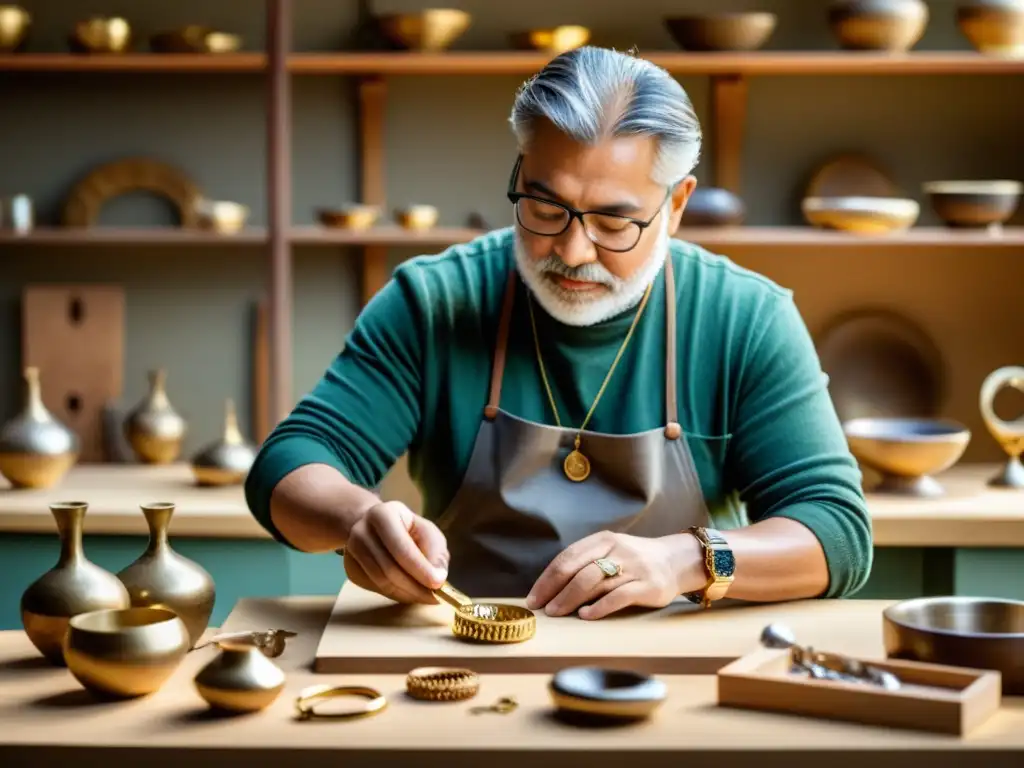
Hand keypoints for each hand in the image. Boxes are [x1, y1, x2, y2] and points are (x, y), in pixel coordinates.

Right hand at [343, 501, 449, 604]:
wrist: (375, 527)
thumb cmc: (407, 528)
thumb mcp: (427, 531)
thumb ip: (435, 552)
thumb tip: (437, 577)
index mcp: (382, 514)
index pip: (401, 548)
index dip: (421, 569)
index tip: (438, 583)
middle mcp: (360, 531)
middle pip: (389, 568)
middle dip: (415, 587)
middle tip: (435, 597)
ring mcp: (351, 551)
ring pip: (381, 582)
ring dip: (407, 594)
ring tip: (426, 596)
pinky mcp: (350, 569)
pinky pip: (376, 589)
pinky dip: (396, 595)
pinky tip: (410, 592)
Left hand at [525, 531, 702, 619]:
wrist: (677, 560)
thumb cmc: (635, 561)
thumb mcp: (611, 551)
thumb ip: (587, 563)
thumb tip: (551, 588)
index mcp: (603, 540)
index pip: (568, 557)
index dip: (547, 578)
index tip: (534, 597)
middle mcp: (617, 550)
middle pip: (578, 570)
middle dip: (555, 590)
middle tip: (542, 609)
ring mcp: (634, 567)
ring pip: (595, 582)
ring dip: (571, 599)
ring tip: (557, 613)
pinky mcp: (648, 585)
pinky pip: (619, 596)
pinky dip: (599, 606)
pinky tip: (586, 615)